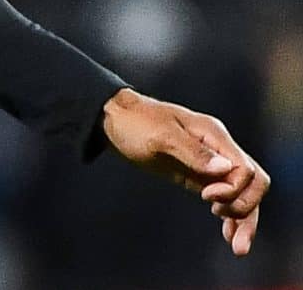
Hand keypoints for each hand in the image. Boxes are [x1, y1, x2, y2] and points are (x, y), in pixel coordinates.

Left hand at [100, 87, 270, 255]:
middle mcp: (218, 150)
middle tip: (224, 224)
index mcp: (213, 135)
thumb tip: (225, 169)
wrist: (113, 119)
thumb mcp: (160, 135)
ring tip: (237, 247)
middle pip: (252, 183)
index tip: (206, 196)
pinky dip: (230, 216)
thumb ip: (193, 152)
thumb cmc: (135, 121)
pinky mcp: (199, 176)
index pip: (245, 169)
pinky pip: (225, 197)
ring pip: (242, 194)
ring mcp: (210, 164)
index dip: (233, 188)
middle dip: (247, 208)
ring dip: (245, 219)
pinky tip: (228, 234)